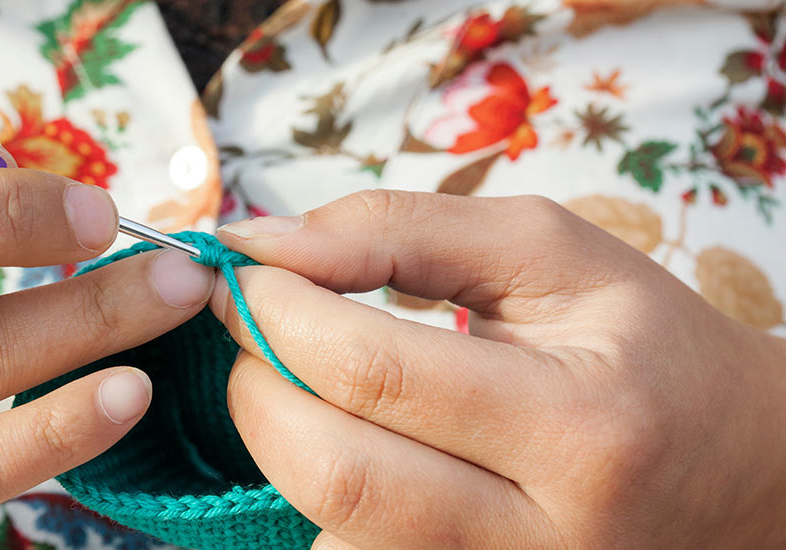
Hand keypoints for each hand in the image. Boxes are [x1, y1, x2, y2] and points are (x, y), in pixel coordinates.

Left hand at [211, 191, 785, 548]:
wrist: (740, 470)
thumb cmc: (644, 346)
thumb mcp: (547, 252)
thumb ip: (399, 229)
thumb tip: (262, 241)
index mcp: (579, 425)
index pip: (376, 374)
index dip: (280, 313)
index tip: (245, 273)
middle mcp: (541, 535)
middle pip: (334, 471)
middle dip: (257, 386)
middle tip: (256, 327)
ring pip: (330, 530)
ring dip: (281, 442)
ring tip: (302, 378)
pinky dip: (320, 495)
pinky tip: (349, 439)